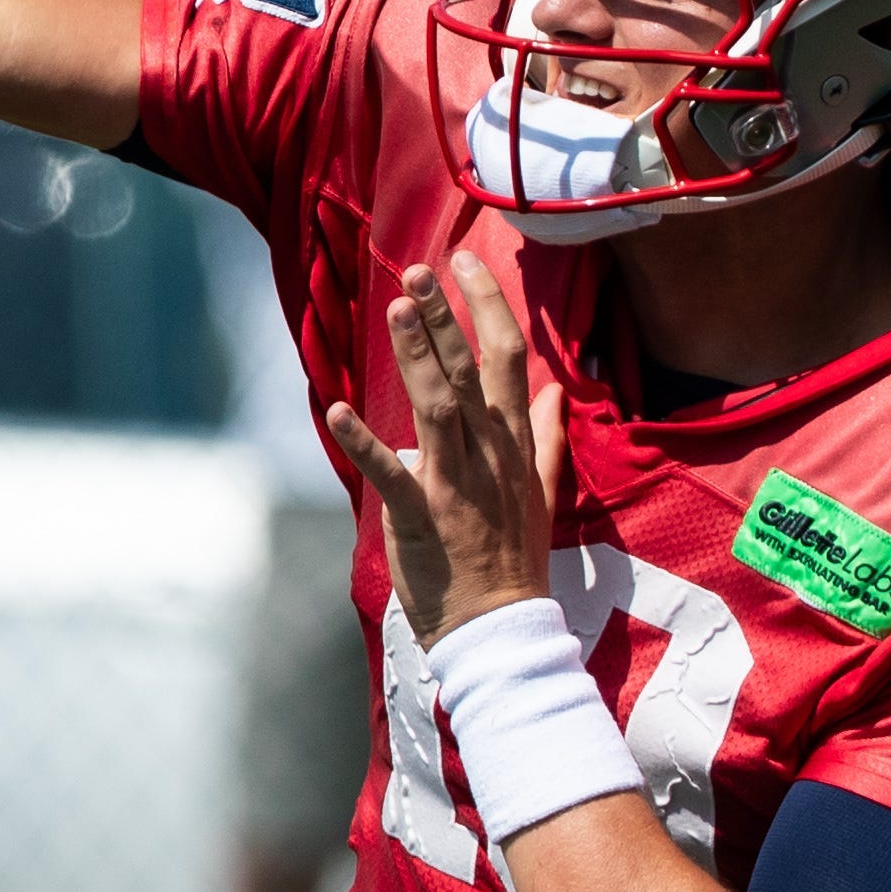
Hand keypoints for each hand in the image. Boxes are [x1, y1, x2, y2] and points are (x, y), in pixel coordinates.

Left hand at [321, 253, 566, 646]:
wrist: (501, 626)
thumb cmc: (515, 558)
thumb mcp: (541, 492)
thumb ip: (543, 436)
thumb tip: (554, 388)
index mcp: (513, 443)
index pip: (507, 357)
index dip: (485, 306)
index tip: (462, 264)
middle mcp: (487, 454)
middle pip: (468, 371)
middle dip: (443, 318)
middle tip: (418, 271)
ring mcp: (454, 484)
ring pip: (435, 408)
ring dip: (416, 357)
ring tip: (396, 309)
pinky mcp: (418, 517)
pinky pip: (389, 474)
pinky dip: (362, 442)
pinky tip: (336, 410)